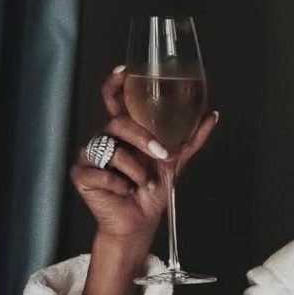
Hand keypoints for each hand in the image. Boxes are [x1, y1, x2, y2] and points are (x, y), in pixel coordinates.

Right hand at [69, 65, 219, 249]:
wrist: (140, 223)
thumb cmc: (151, 192)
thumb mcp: (175, 162)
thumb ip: (190, 140)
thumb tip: (212, 116)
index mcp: (125, 132)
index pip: (114, 100)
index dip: (116, 84)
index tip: (124, 72)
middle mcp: (106, 139)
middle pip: (117, 123)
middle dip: (142, 139)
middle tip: (160, 156)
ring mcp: (91, 156)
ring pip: (110, 150)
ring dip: (135, 171)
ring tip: (143, 184)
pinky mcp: (81, 175)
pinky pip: (98, 172)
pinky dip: (118, 184)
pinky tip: (124, 191)